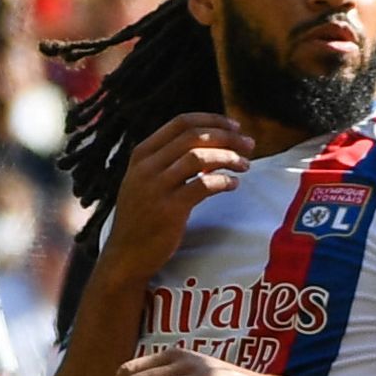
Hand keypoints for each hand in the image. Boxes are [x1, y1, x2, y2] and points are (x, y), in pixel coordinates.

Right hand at [98, 112, 254, 285]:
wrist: (126, 255)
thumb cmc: (142, 217)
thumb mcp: (143, 180)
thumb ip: (167, 160)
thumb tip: (209, 141)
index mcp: (142, 154)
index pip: (181, 122)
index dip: (212, 120)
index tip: (234, 126)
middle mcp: (147, 166)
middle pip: (194, 137)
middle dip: (228, 137)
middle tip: (249, 145)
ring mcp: (157, 187)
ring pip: (200, 157)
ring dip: (229, 158)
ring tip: (245, 165)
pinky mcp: (170, 209)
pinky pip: (204, 185)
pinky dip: (224, 181)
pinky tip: (233, 185)